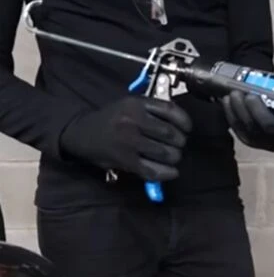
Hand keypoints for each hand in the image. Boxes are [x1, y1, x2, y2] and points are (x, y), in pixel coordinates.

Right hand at [59, 96, 191, 181]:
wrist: (82, 133)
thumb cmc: (111, 119)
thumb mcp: (130, 105)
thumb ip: (153, 111)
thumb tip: (181, 124)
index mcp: (136, 103)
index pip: (170, 110)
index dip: (185, 121)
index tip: (188, 128)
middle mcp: (133, 121)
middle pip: (170, 134)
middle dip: (180, 142)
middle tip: (179, 145)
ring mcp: (129, 142)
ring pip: (165, 153)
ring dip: (174, 158)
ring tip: (173, 157)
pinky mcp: (125, 161)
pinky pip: (153, 170)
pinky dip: (166, 173)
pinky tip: (172, 172)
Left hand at [221, 63, 273, 151]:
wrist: (264, 95)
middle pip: (273, 132)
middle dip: (261, 113)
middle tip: (251, 96)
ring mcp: (266, 142)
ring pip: (253, 131)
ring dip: (242, 111)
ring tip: (236, 93)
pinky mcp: (250, 140)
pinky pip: (240, 130)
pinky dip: (233, 115)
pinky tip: (229, 100)